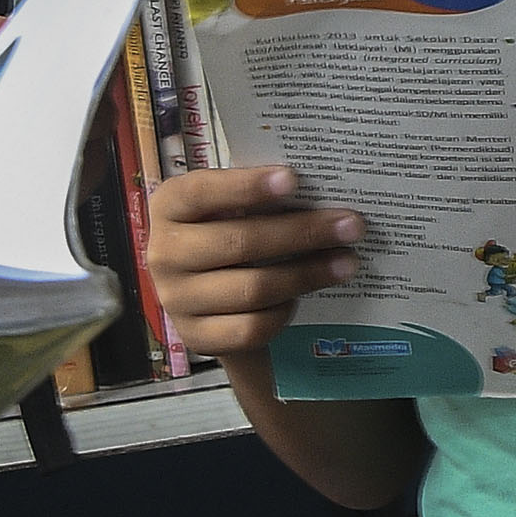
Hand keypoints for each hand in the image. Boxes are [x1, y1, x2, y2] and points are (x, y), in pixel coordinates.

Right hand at [141, 169, 364, 359]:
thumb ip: (259, 197)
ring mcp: (176, 300)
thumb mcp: (229, 207)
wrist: (205, 295)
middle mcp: (164, 253)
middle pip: (240, 243)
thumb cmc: (226, 232)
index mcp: (170, 206)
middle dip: (302, 232)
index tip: (294, 179)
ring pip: (252, 288)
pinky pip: (251, 328)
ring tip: (347, 263)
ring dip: (307, 274)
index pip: (204, 192)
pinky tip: (303, 298)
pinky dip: (283, 313)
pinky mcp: (196, 337)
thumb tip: (322, 189)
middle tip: (351, 225)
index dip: (247, 186)